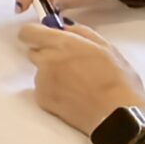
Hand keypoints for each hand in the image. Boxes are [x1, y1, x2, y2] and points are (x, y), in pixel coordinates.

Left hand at [18, 23, 144, 135]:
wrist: (115, 114)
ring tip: (77, 82)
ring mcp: (42, 82)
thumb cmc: (116, 80)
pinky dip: (53, 90)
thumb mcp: (106, 47)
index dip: (35, 33)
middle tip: (71, 63)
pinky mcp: (42, 100)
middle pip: (34, 51)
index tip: (45, 37)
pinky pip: (42, 89)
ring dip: (52, 73)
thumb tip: (65, 28)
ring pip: (40, 71)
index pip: (28, 32)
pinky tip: (73, 95)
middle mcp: (46, 61)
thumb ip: (81, 33)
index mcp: (62, 44)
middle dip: (47, 54)